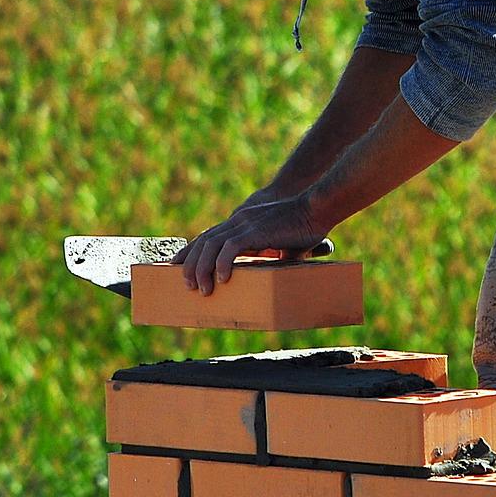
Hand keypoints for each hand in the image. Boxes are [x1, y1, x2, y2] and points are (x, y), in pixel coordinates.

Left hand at [170, 194, 330, 294]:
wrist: (317, 207)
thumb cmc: (305, 226)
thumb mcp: (282, 241)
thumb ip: (273, 254)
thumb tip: (275, 274)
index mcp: (242, 221)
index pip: (208, 235)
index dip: (191, 250)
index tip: (178, 265)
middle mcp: (239, 220)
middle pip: (203, 241)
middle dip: (190, 263)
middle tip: (187, 284)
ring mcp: (246, 224)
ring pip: (211, 245)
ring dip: (202, 268)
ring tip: (202, 289)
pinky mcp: (256, 230)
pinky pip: (230, 248)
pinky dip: (222, 263)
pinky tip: (223, 278)